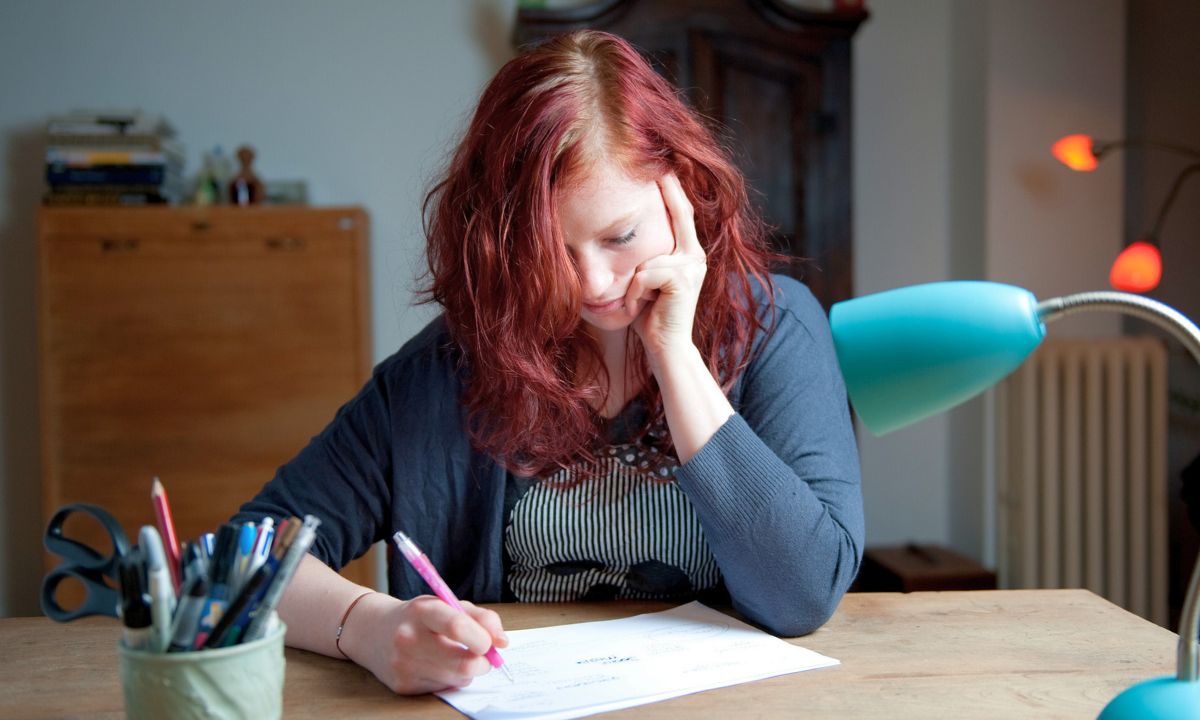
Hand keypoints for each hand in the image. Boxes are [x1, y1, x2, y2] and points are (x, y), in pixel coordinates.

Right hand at [341, 593, 508, 693]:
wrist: (371, 631)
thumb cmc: (419, 616)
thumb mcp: (447, 604)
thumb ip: (481, 618)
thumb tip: (503, 643)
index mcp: (422, 610)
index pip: (458, 626)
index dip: (483, 638)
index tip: (490, 642)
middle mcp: (409, 639)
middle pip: (463, 663)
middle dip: (484, 663)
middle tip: (484, 655)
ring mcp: (404, 665)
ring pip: (457, 679)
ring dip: (466, 671)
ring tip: (454, 656)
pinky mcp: (403, 686)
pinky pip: (442, 688)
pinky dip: (449, 679)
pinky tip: (435, 665)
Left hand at [627, 173, 706, 363]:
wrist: (666, 348)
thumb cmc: (649, 316)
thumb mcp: (645, 280)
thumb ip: (645, 257)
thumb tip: (620, 229)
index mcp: (688, 253)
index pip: (681, 211)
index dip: (672, 186)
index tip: (661, 162)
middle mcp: (695, 255)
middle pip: (678, 213)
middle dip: (666, 188)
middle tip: (655, 171)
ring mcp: (692, 267)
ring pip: (648, 255)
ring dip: (634, 280)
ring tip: (639, 300)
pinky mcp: (683, 280)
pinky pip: (645, 273)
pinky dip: (635, 292)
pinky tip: (641, 307)